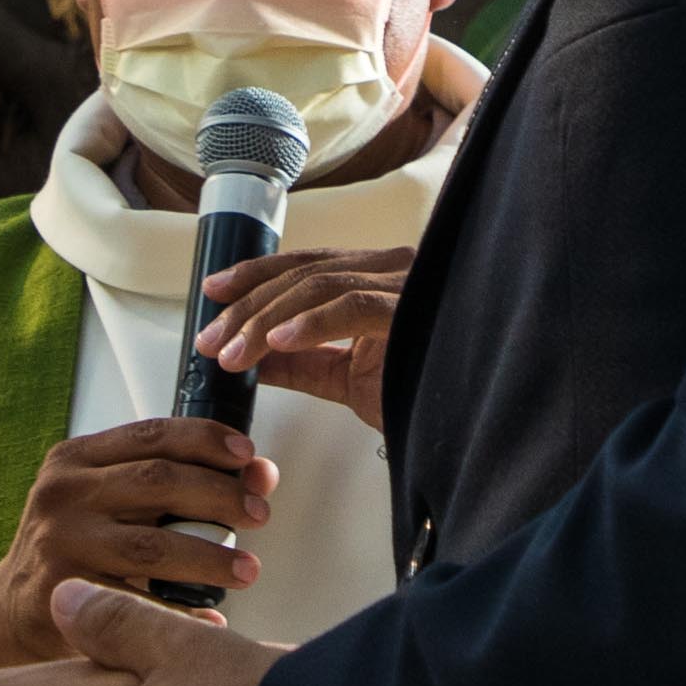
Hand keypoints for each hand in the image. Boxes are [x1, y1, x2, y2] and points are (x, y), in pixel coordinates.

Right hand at [0, 418, 278, 664]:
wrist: (9, 610)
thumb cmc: (75, 547)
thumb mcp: (110, 500)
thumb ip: (176, 482)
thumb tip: (260, 472)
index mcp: (76, 459)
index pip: (151, 434)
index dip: (206, 439)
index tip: (248, 455)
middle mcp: (63, 493)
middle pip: (157, 482)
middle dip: (219, 495)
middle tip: (259, 514)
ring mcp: (59, 542)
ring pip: (151, 545)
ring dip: (210, 557)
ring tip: (248, 568)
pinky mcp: (60, 593)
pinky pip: (136, 604)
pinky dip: (181, 613)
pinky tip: (212, 620)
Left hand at [198, 243, 411, 430]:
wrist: (474, 421)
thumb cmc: (423, 391)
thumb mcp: (347, 377)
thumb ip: (302, 364)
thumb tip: (250, 358)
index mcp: (377, 277)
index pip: (306, 264)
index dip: (256, 276)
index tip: (214, 294)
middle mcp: (392, 268)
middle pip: (304, 274)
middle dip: (248, 307)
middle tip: (210, 341)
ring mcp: (405, 283)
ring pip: (319, 287)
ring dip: (266, 321)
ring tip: (233, 354)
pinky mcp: (413, 308)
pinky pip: (354, 307)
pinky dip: (311, 324)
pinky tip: (279, 343)